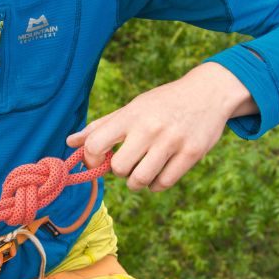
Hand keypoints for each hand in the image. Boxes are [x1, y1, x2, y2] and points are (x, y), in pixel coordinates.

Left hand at [67, 62, 254, 191]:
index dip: (91, 159)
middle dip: (118, 171)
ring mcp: (172, 141)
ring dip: (136, 182)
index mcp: (130, 116)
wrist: (208, 93)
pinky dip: (156, 185)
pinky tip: (158, 174)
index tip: (97, 160)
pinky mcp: (192, 154)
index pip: (96, 144)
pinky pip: (164, 183)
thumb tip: (70, 143)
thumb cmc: (162, 103)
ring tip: (140, 172)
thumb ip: (101, 127)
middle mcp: (150, 128)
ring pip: (140, 180)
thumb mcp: (131, 108)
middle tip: (126, 163)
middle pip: (118, 168)